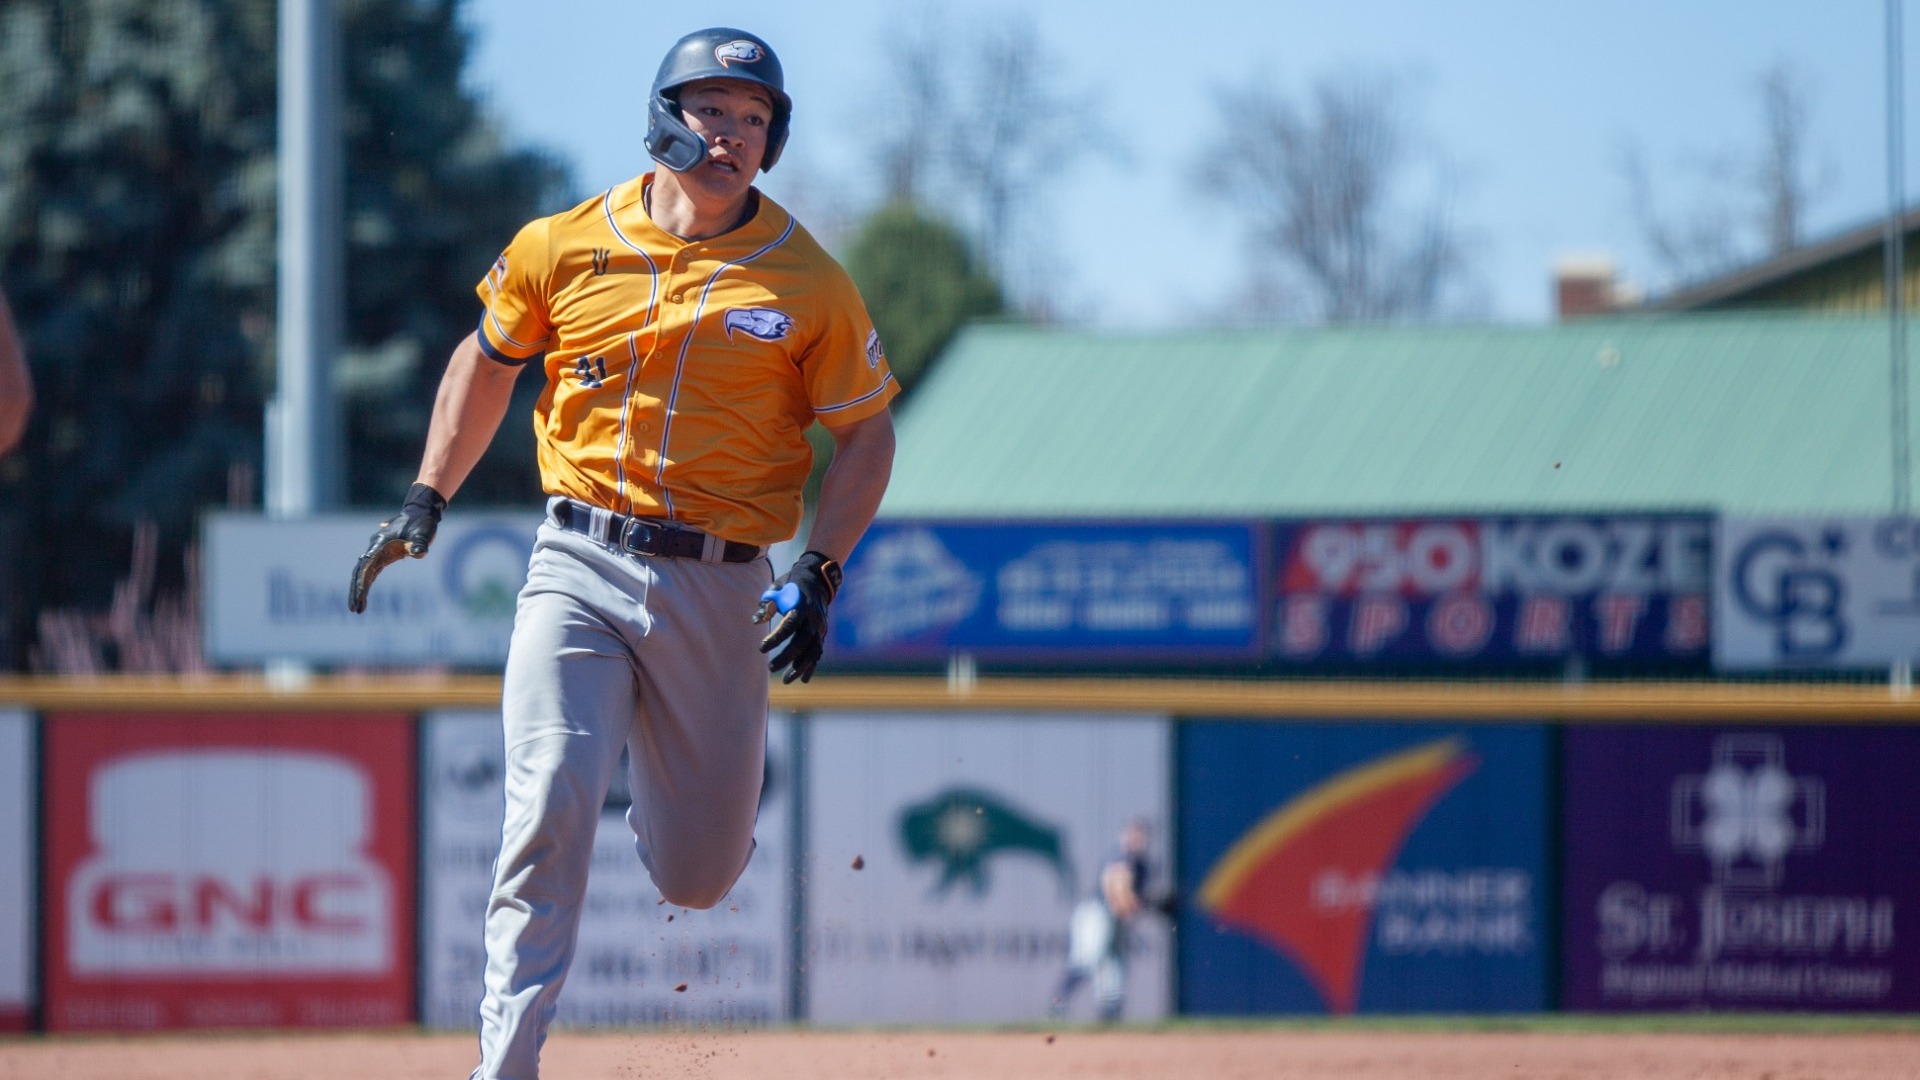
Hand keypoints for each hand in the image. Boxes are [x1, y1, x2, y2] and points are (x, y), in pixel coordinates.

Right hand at [347, 482, 445, 613]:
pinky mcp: (383, 554)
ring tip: (357, 608)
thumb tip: (418, 553)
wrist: (421, 512)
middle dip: (356, 591)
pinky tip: (364, 595)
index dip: (363, 582)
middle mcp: (375, 547)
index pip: (367, 566)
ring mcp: (378, 550)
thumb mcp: (423, 533)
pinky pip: (371, 570)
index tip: (360, 597)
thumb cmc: (422, 523)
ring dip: (358, 589)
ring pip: (362, 572)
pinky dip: (367, 582)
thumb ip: (419, 543)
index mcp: (381, 544)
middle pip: (360, 571)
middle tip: (354, 609)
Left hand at [753, 550, 841, 683]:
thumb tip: (756, 621)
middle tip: (770, 667)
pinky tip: (802, 679)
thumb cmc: (791, 585)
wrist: (818, 580)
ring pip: (812, 652)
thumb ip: (767, 604)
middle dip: (786, 657)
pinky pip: (817, 653)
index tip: (761, 648)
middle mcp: (814, 619)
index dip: (776, 638)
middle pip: (801, 643)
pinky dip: (810, 666)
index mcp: (802, 606)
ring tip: (786, 680)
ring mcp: (820, 628)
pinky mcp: (822, 634)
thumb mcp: (778, 588)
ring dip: (800, 667)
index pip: (789, 625)